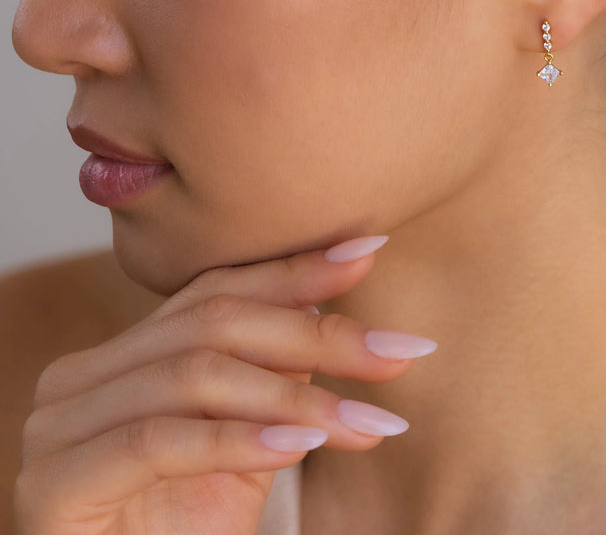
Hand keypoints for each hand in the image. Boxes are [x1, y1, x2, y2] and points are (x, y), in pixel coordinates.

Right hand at [14, 236, 433, 534]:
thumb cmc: (189, 525)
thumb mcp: (250, 436)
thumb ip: (277, 370)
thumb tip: (337, 303)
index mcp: (126, 353)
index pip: (217, 289)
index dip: (296, 270)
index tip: (371, 252)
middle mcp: (83, 375)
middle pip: (213, 323)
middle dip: (318, 334)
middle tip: (398, 353)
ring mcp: (59, 425)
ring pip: (195, 375)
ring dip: (295, 399)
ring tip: (366, 421)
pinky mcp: (54, 483)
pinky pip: (159, 440)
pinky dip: (237, 440)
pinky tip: (300, 449)